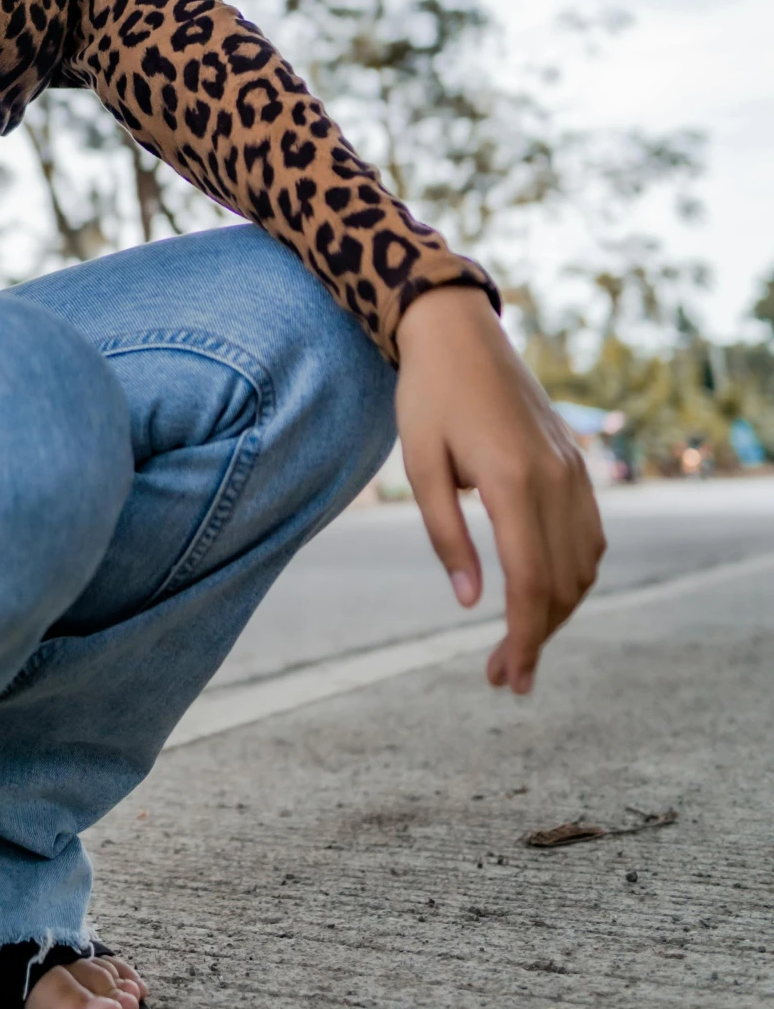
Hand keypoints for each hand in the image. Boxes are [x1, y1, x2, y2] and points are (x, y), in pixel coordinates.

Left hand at [394, 285, 605, 693]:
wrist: (460, 330)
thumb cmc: (429, 394)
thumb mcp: (420, 464)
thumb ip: (444, 535)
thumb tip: (469, 602)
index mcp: (514, 482)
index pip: (532, 584)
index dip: (522, 640)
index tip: (506, 678)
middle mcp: (556, 479)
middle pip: (563, 584)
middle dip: (538, 638)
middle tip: (503, 676)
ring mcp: (573, 470)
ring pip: (585, 565)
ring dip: (559, 610)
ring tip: (521, 641)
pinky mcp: (575, 463)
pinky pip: (589, 534)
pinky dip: (574, 574)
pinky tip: (545, 591)